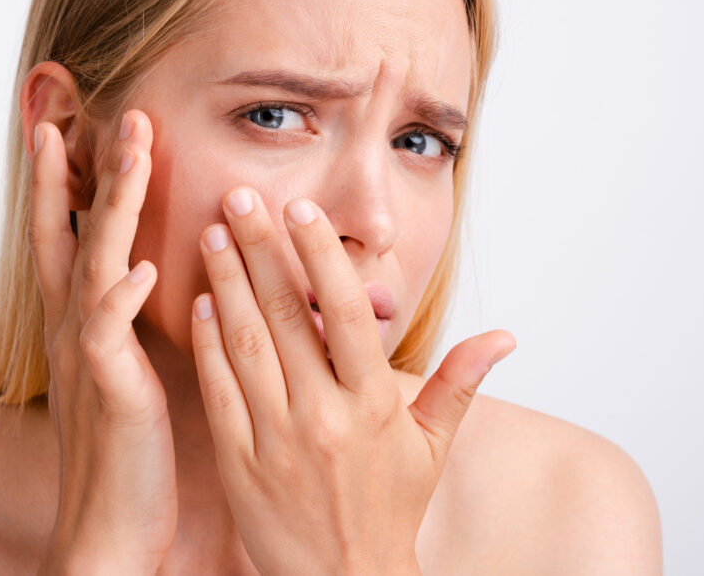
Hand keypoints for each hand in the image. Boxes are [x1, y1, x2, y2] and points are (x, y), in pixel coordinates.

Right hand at [33, 110, 176, 573]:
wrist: (107, 524)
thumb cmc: (124, 450)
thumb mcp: (123, 374)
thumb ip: (128, 326)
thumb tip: (149, 281)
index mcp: (79, 324)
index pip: (66, 239)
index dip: (61, 185)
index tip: (62, 131)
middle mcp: (74, 328)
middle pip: (70, 232)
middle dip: (82, 170)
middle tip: (103, 113)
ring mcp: (87, 354)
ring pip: (94, 261)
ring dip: (115, 204)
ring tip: (133, 150)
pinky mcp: (107, 386)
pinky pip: (108, 332)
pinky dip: (120, 296)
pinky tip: (139, 267)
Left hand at [191, 188, 514, 573]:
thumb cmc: (389, 507)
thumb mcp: (432, 448)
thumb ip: (459, 384)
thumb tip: (505, 336)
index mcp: (374, 404)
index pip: (345, 313)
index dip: (320, 256)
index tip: (300, 209)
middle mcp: (325, 415)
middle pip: (286, 316)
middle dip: (260, 249)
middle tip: (239, 196)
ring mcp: (277, 438)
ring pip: (246, 345)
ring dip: (226, 284)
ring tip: (214, 233)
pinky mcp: (239, 461)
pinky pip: (219, 391)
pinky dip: (208, 344)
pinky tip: (199, 302)